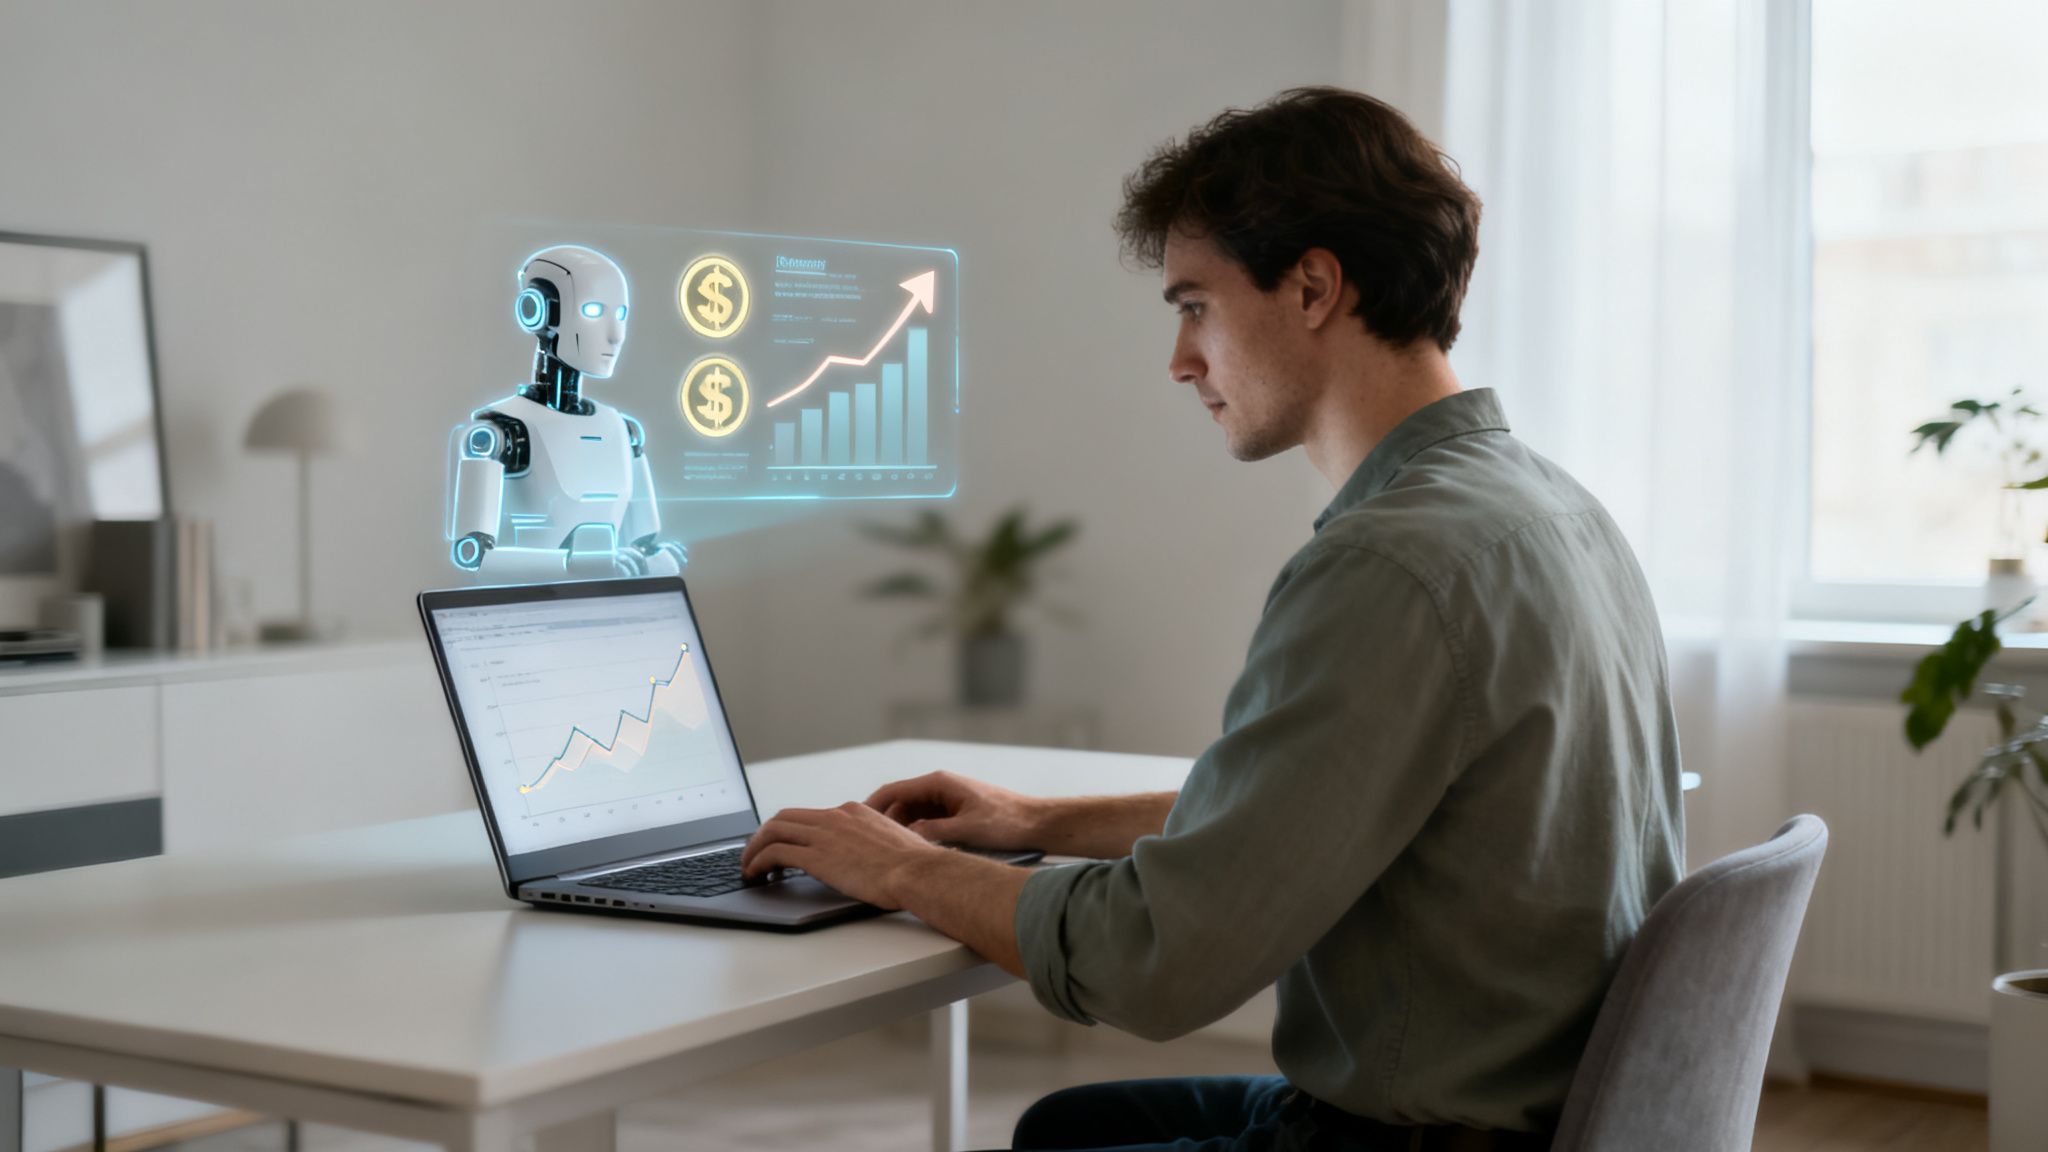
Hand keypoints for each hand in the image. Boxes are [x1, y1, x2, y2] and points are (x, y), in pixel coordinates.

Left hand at [739, 801, 945, 908]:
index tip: (782, 843)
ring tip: (748, 866)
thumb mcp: (891, 844)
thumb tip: (868, 858)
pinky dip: (759, 861)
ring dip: (755, 848)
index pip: (810, 815)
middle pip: (784, 817)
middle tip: (755, 852)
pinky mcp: (817, 856)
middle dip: (764, 835)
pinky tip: (755, 873)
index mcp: (852, 812)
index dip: (790, 829)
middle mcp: (835, 817)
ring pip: (773, 830)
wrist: (918, 872)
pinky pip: (775, 852)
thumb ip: (872, 844)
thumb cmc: (914, 867)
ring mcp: (825, 834)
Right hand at [864, 771, 1044, 849]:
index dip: (871, 807)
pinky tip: (911, 853)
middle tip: (866, 846)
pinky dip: (915, 834)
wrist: (1037, 823)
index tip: (853, 823)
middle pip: (898, 804)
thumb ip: (935, 831)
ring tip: (885, 853)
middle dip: (882, 823)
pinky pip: (925, 822)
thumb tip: (906, 837)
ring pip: (911, 815)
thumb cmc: (1007, 821)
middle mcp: (940, 788)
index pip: (893, 791)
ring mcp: (946, 800)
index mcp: (939, 783)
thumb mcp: (967, 829)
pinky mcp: (954, 813)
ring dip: (899, 830)